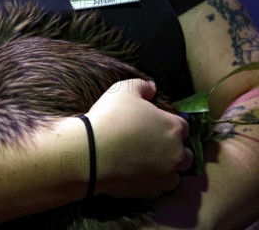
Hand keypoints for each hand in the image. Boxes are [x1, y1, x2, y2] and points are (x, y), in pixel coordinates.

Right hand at [86, 79, 193, 198]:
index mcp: (173, 127)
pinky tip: (136, 175)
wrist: (91, 152)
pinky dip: (151, 183)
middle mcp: (176, 153)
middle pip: (185, 154)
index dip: (168, 124)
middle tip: (151, 145)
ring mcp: (164, 174)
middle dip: (173, 150)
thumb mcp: (123, 90)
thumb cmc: (110, 118)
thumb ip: (142, 85)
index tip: (153, 125)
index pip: (183, 126)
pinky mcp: (150, 191)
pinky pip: (157, 189)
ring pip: (175, 175)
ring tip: (146, 164)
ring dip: (166, 169)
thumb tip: (152, 87)